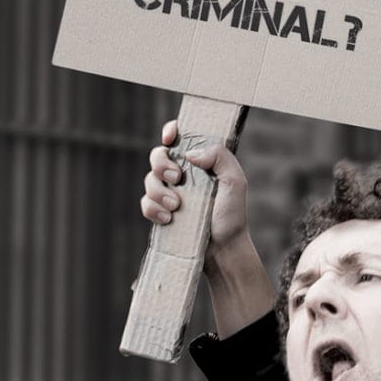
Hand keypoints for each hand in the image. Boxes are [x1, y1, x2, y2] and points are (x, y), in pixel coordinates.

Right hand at [143, 119, 251, 258]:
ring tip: (176, 207)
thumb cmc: (232, 216)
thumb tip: (191, 152)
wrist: (223, 249)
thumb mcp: (235, 183)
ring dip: (159, 192)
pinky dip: (153, 209)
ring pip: (149, 180)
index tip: (168, 138)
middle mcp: (184, 175)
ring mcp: (170, 192)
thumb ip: (221, 159)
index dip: (170, 131)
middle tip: (176, 178)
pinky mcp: (160, 211)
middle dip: (161, 164)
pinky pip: (145, 203)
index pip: (181, 138)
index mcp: (202, 163)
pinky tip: (168, 219)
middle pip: (157, 155)